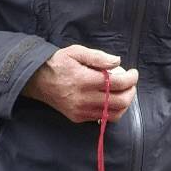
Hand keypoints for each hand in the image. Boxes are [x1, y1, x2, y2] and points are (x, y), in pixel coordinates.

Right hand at [22, 44, 138, 123]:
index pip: (117, 83)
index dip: (131, 78)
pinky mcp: (78, 118)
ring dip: (124, 103)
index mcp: (84, 80)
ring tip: (123, 92)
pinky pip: (103, 118)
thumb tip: (118, 61)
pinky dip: (112, 110)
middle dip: (131, 92)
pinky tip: (111, 99)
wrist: (36, 80)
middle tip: (131, 83)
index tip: (134, 73)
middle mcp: (83, 98)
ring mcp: (81, 111)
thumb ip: (98, 57)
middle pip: (120, 101)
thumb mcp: (76, 52)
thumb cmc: (58, 63)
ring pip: (114, 114)